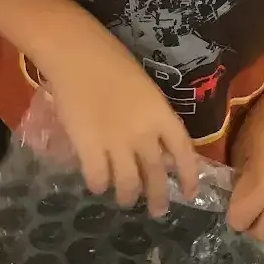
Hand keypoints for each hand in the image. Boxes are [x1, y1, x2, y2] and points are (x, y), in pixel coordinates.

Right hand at [40, 19, 198, 217]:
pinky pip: (98, 178)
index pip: (183, 151)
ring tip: (124, 200)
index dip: (188, 175)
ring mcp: (116, 143)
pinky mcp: (88, 148)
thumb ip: (150, 117)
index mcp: (160, 112)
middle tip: (157, 210)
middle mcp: (143, 133)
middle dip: (157, 197)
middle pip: (156, 174)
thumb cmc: (109, 59)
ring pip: (128, 184)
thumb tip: (153, 147)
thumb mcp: (142, 87)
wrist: (75, 52)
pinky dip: (98, 184)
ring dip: (127, 196)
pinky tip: (97, 184)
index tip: (189, 193)